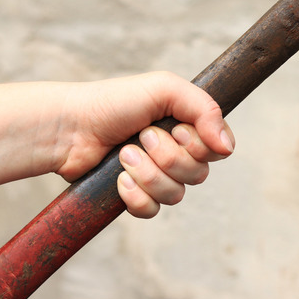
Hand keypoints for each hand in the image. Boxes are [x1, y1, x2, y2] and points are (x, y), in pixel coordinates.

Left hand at [56, 72, 234, 217]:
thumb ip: (205, 109)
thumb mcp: (165, 89)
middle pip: (198, 174)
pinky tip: (118, 179)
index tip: (177, 130)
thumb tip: (228, 148)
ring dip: (147, 173)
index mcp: (187, 128)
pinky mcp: (135, 197)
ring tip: (124, 154)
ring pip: (175, 194)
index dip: (200, 145)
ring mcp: (156, 177)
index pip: (218, 150)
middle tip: (141, 136)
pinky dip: (135, 195)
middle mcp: (176, 154)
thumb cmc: (115, 102)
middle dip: (167, 156)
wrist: (70, 127)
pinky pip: (152, 210)